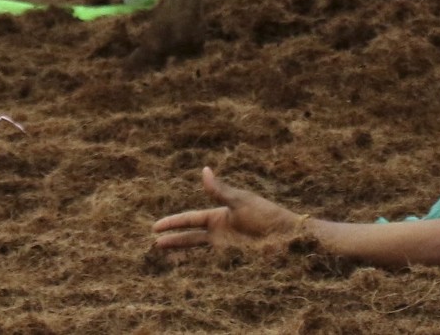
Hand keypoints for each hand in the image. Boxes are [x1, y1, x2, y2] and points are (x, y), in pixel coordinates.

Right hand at [152, 167, 308, 251]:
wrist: (285, 237)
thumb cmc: (265, 215)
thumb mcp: (240, 202)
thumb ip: (219, 191)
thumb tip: (204, 170)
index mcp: (219, 214)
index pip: (190, 219)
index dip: (173, 222)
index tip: (155, 227)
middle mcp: (220, 230)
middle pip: (190, 235)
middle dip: (173, 238)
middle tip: (154, 242)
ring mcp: (225, 245)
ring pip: (198, 249)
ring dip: (182, 251)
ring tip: (165, 255)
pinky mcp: (232, 258)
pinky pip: (210, 262)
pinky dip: (199, 265)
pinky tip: (188, 268)